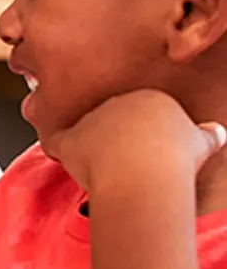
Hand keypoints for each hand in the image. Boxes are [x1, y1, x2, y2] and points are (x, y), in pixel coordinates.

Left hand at [43, 90, 226, 192]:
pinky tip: (62, 159)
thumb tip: (216, 133)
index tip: (145, 151)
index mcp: (148, 98)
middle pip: (110, 120)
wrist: (144, 170)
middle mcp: (116, 102)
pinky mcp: (71, 139)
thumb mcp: (200, 142)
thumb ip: (205, 135)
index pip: (139, 113)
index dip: (140, 134)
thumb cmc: (173, 158)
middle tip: (124, 163)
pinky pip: (57, 142)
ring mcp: (91, 119)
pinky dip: (58, 150)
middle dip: (114, 138)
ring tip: (103, 169)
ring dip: (89, 147)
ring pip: (84, 131)